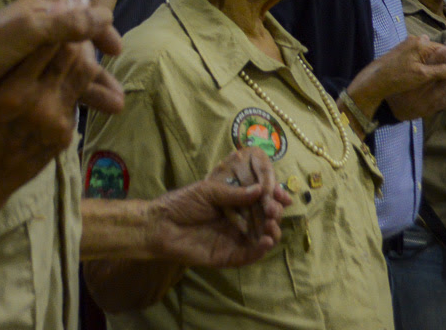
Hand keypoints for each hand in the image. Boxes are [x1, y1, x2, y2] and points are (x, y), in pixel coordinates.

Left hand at [0, 0, 123, 112]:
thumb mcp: (30, 30)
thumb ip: (67, 24)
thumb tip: (103, 14)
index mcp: (39, 12)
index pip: (79, 16)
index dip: (100, 31)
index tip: (117, 50)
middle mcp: (36, 32)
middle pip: (77, 48)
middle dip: (99, 70)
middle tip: (118, 96)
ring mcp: (27, 57)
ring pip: (66, 71)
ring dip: (90, 86)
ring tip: (112, 109)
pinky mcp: (18, 78)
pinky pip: (53, 85)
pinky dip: (71, 95)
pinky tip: (82, 111)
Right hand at [0, 26, 121, 219]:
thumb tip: (19, 30)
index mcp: (9, 91)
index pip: (48, 44)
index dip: (60, 22)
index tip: (66, 6)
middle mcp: (35, 105)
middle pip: (72, 55)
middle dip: (76, 36)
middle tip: (75, 25)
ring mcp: (54, 122)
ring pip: (82, 75)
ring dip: (83, 57)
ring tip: (76, 47)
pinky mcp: (63, 136)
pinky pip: (75, 98)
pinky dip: (75, 82)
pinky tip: (66, 76)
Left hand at [147, 148, 290, 267]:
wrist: (160, 226)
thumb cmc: (181, 204)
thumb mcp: (209, 192)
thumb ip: (234, 193)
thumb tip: (260, 189)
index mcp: (232, 204)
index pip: (258, 202)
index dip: (271, 199)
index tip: (284, 195)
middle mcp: (236, 222)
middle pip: (262, 221)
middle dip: (273, 216)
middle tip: (277, 212)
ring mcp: (232, 240)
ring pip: (258, 239)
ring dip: (270, 234)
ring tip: (273, 227)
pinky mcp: (227, 256)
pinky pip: (247, 255)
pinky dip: (259, 250)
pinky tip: (266, 242)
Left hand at [348, 34, 445, 120]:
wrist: (374, 80)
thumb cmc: (398, 77)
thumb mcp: (422, 75)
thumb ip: (441, 70)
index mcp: (420, 43)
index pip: (443, 49)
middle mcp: (414, 40)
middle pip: (435, 50)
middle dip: (444, 61)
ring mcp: (407, 45)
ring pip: (427, 54)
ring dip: (435, 63)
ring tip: (442, 75)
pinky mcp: (402, 52)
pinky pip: (419, 56)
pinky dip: (425, 63)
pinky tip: (427, 73)